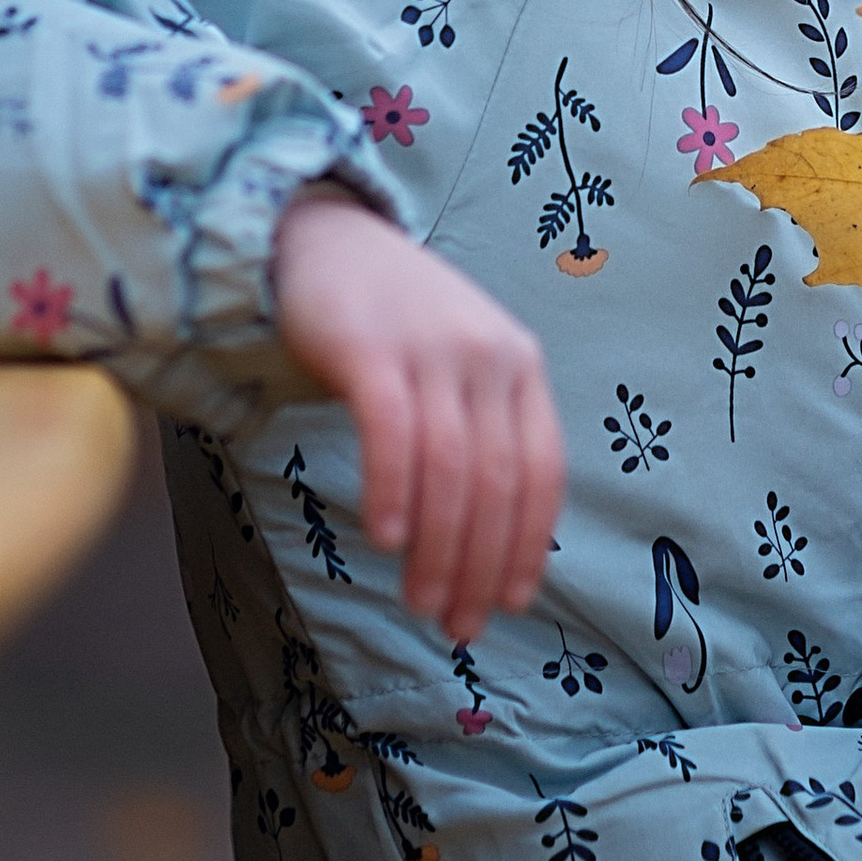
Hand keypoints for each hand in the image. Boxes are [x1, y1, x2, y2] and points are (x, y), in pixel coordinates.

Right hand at [272, 187, 562, 643]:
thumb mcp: (456, 363)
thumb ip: (479, 428)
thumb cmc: (389, 319)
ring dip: (439, 549)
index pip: (543, 471)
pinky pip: (392, 434)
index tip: (512, 603)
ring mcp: (432, 349)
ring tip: (419, 603)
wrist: (319, 235)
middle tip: (458, 625)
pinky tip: (384, 539)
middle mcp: (489, 355)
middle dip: (481, 566)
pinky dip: (394, 493)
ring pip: (450, 470)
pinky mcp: (372, 347)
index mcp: (521, 365)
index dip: (529, 545)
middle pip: (498, 482)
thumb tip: (488, 536)